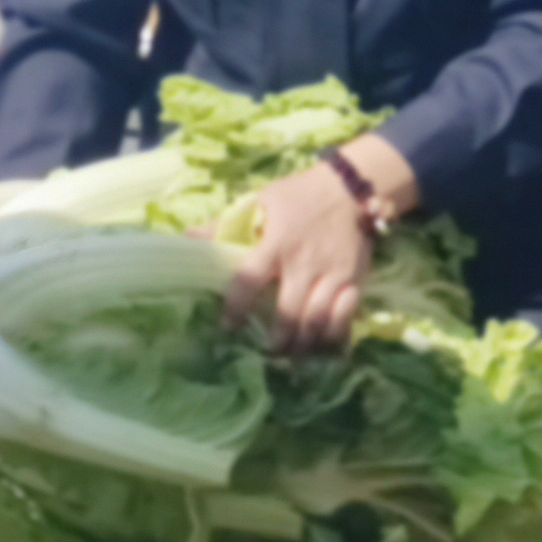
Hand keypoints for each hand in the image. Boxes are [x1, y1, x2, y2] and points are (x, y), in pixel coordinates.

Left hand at [223, 139, 415, 353]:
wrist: (348, 187)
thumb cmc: (297, 196)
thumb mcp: (259, 202)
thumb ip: (223, 223)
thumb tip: (187, 239)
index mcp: (275, 244)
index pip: (249, 281)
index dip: (235, 308)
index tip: (227, 326)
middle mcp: (303, 263)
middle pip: (288, 313)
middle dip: (276, 340)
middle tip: (267, 351)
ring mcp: (332, 274)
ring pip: (317, 320)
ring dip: (302, 343)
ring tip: (291, 354)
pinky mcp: (355, 279)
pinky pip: (345, 315)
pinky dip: (335, 335)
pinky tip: (323, 346)